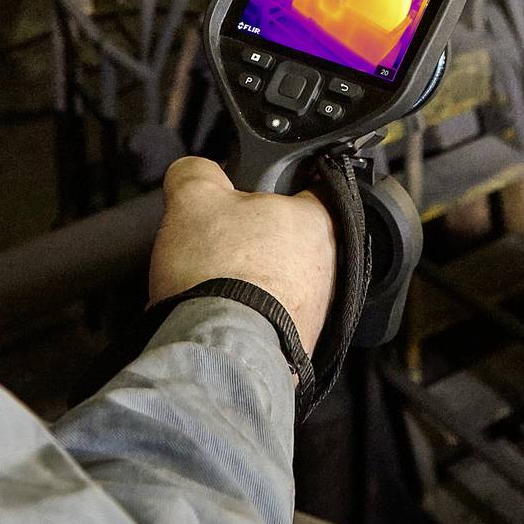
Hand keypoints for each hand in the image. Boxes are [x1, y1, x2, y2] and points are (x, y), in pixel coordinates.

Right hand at [147, 156, 336, 351]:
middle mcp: (331, 267)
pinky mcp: (300, 348)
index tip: (246, 198)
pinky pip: (272, 322)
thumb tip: (192, 171)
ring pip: (280, 284)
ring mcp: (319, 312)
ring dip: (250, 283)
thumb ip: (197, 173)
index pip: (305, 188)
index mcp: (317, 220)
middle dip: (253, 243)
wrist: (220, 353)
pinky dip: (247, 318)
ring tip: (214, 287)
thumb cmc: (220, 273)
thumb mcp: (193, 198)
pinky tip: (220, 317)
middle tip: (218, 246)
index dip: (268, 189)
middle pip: (287, 240)